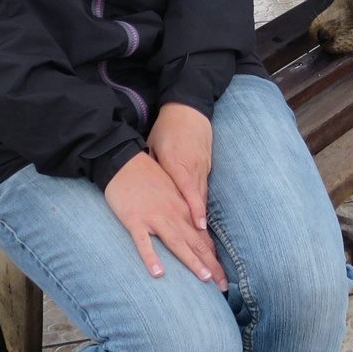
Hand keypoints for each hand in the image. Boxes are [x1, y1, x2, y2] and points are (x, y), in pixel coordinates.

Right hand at [103, 150, 226, 289]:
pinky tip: (158, 273)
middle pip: (195, 243)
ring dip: (191, 260)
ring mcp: (153, 217)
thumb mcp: (171, 191)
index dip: (213, 257)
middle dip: (210, 265)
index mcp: (182, 209)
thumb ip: (182, 210)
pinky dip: (151, 257)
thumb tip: (194, 228)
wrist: (124, 161)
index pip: (202, 237)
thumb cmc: (148, 176)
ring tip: (204, 277)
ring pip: (176, 242)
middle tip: (223, 286)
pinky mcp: (134, 220)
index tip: (223, 275)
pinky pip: (143, 241)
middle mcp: (172, 214)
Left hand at [147, 103, 213, 231]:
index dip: (194, 209)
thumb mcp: (154, 146)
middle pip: (199, 199)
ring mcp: (202, 167)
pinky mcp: (206, 165)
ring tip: (207, 242)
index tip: (200, 227)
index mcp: (178, 162)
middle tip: (205, 243)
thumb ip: (152, 168)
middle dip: (203, 223)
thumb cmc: (167, 128)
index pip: (187, 190)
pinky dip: (202, 205)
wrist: (188, 109)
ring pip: (203, 197)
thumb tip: (144, 190)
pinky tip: (201, 221)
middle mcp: (193, 167)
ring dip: (204, 218)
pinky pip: (204, 188)